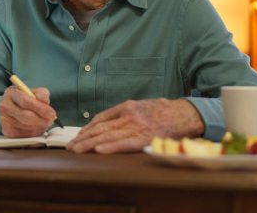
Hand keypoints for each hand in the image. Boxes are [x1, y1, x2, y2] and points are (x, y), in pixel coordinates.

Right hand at [0, 86, 56, 137]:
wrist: (12, 107)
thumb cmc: (25, 98)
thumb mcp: (33, 92)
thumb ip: (41, 94)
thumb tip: (46, 102)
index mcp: (11, 93)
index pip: (25, 101)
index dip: (40, 109)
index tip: (52, 113)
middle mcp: (4, 106)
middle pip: (26, 117)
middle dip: (42, 120)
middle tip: (51, 120)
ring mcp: (4, 120)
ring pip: (28, 128)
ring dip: (40, 126)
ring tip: (44, 121)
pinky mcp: (7, 131)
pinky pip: (26, 135)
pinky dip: (36, 132)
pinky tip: (37, 126)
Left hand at [67, 98, 204, 153]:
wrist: (185, 114)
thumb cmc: (164, 111)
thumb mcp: (142, 106)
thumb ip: (126, 114)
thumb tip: (108, 124)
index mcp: (127, 106)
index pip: (101, 117)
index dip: (87, 128)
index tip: (79, 136)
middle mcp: (129, 115)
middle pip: (100, 127)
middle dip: (83, 137)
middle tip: (71, 146)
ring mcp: (136, 125)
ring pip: (107, 134)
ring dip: (90, 143)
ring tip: (77, 150)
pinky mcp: (145, 136)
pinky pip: (124, 143)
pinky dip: (110, 146)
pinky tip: (98, 150)